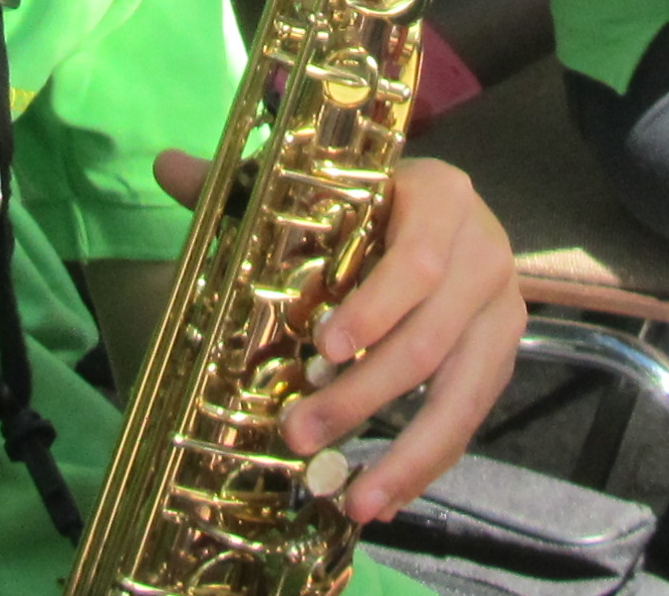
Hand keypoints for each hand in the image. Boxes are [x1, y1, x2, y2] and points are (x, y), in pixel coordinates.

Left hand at [151, 148, 525, 524]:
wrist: (450, 214)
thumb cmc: (372, 200)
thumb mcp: (321, 188)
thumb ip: (248, 184)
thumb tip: (166, 166)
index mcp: (441, 198)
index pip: (416, 260)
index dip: (374, 307)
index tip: (323, 348)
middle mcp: (484, 252)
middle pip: (429, 338)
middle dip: (363, 396)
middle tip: (298, 435)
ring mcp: (501, 310)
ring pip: (460, 394)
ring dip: (405, 454)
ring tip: (354, 502)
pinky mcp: (502, 358)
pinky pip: (470, 419)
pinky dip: (427, 464)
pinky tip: (385, 498)